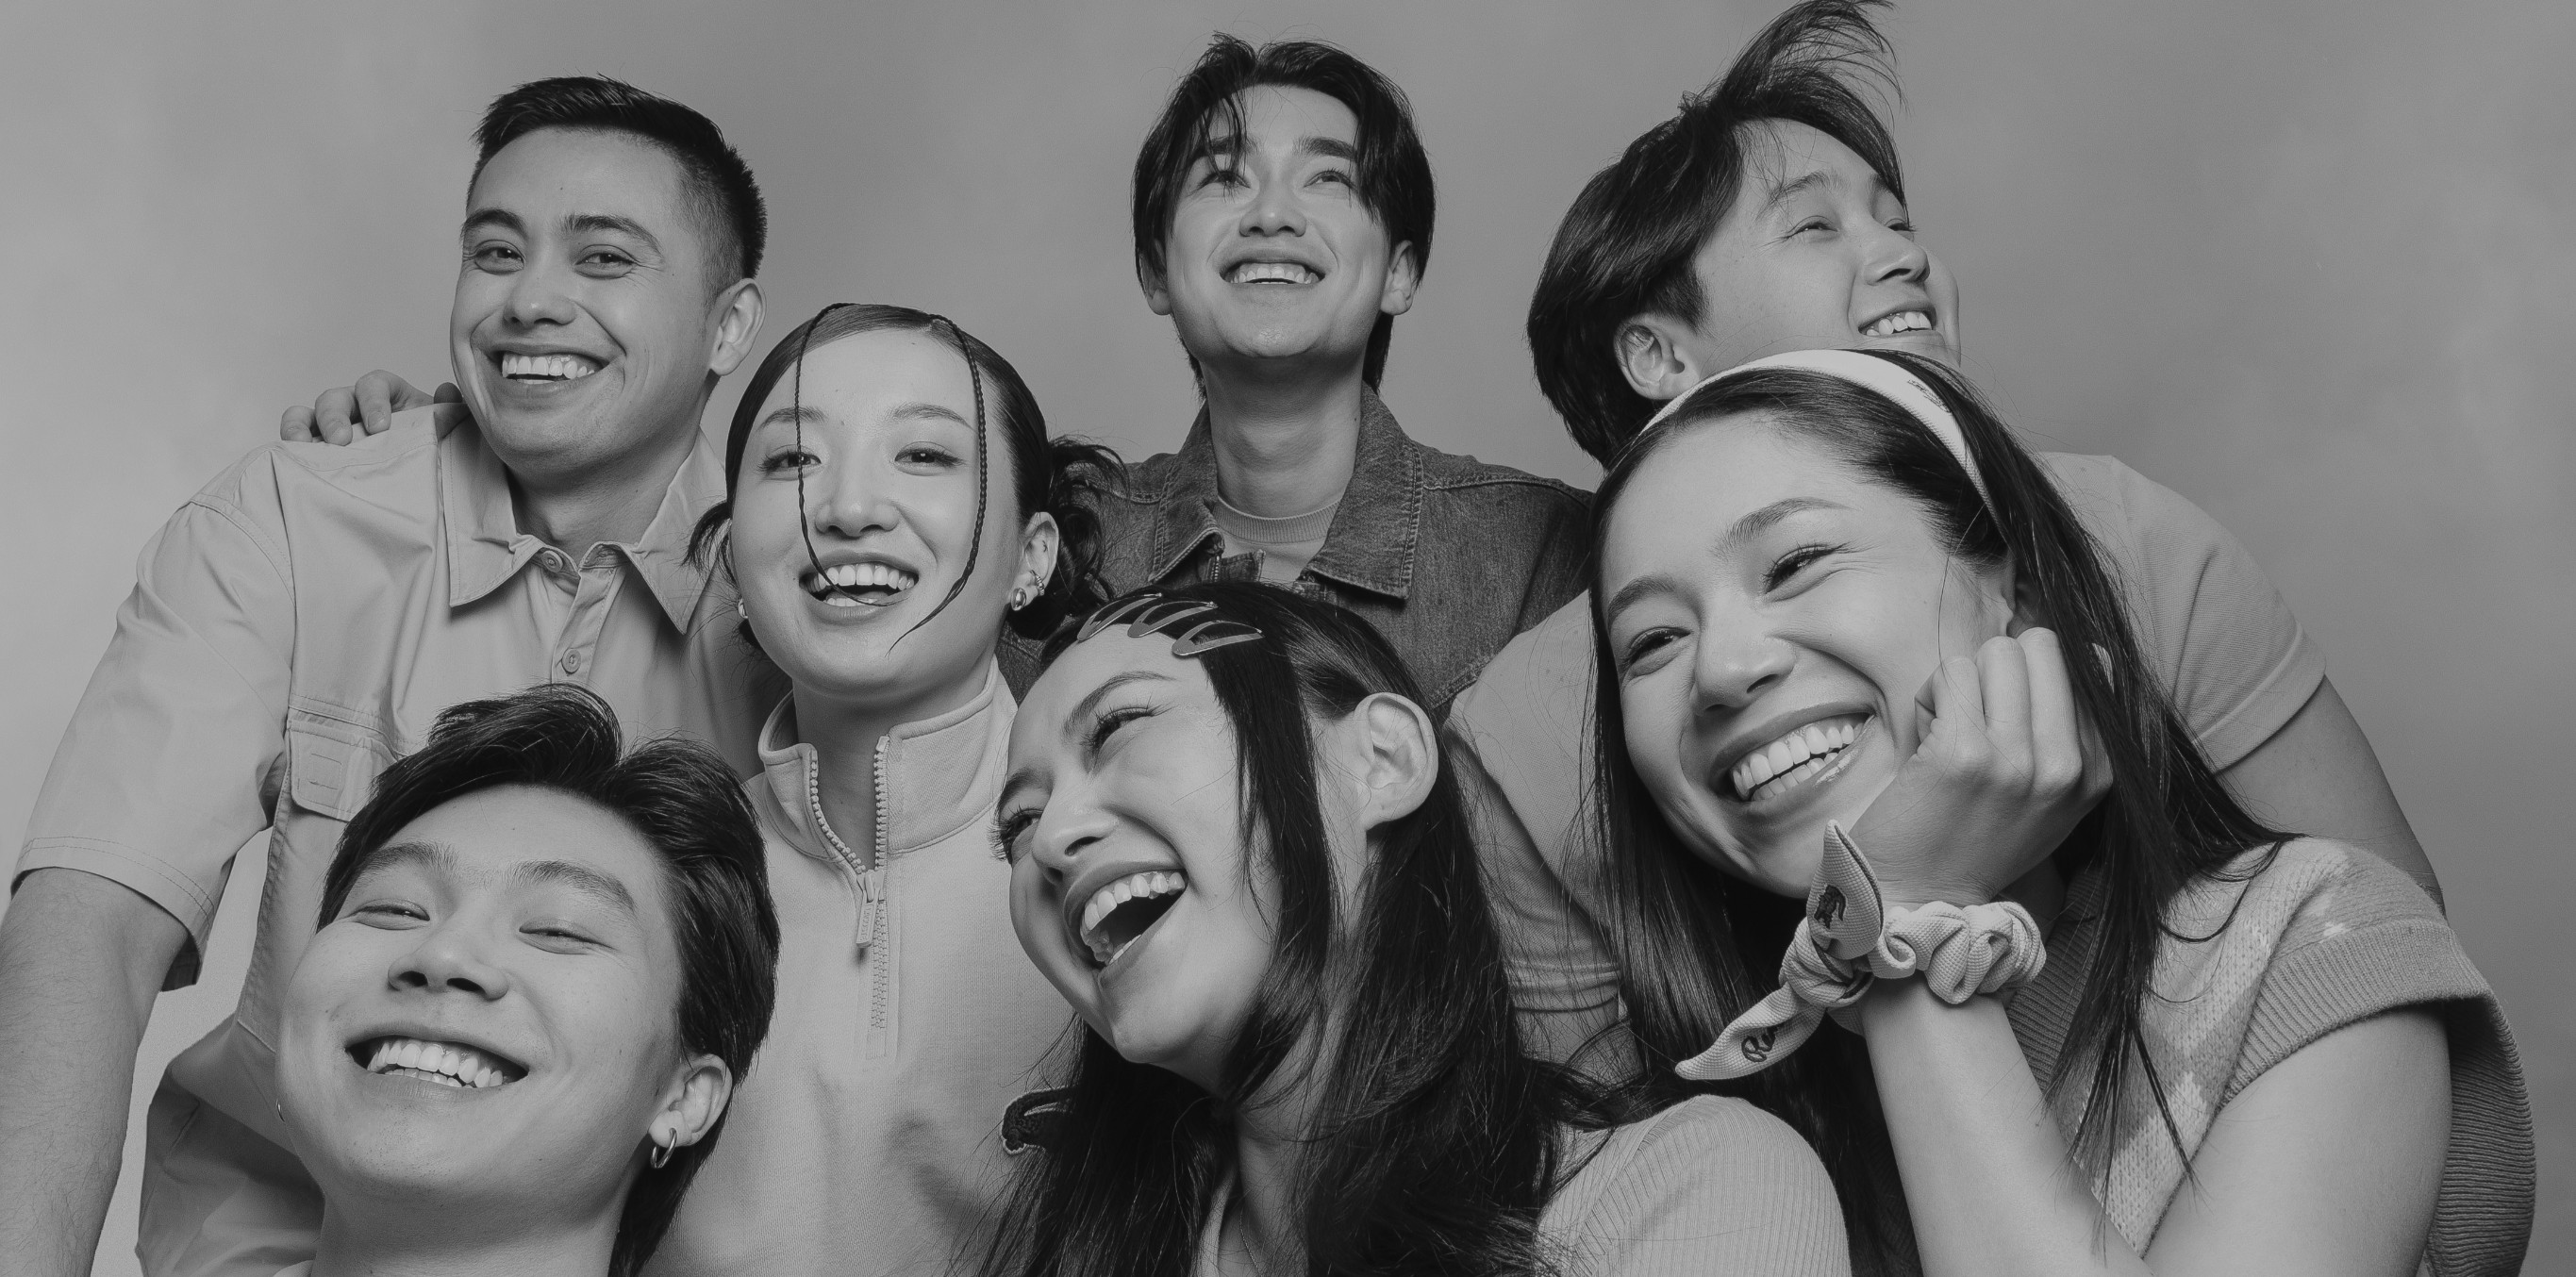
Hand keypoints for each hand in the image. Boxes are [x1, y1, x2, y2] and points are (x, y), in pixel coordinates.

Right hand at [277, 371, 458, 443]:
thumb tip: (449, 391)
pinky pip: (292, 437)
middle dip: (336, 418)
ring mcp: (327, 424)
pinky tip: (291, 458)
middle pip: (335, 399)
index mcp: (385, 394)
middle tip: (343, 441)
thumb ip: (449, 410)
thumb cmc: (424, 444)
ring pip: (304, 414)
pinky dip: (288, 443)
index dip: (374, 401)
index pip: (373, 384)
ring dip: (302, 428)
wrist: (414, 472)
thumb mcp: (441, 429)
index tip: (381, 427)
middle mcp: (352, 405)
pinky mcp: (313, 446)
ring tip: (307, 449)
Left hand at [1847, 629, 2109, 907]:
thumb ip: (2072, 732)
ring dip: (1962, 682)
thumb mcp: (2051, 796)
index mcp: (2099, 772)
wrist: (1919, 893)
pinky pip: (1951, 672)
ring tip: (1951, 732)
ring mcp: (2019, 759)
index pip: (2091, 663)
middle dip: (2000, 667)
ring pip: (1996, 651)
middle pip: (2042, 644)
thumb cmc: (1974, 835)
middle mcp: (2067, 765)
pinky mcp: (1966, 753)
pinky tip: (1926, 739)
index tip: (2012, 715)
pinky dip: (1929, 696)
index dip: (2036, 674)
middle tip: (1977, 716)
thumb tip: (2081, 647)